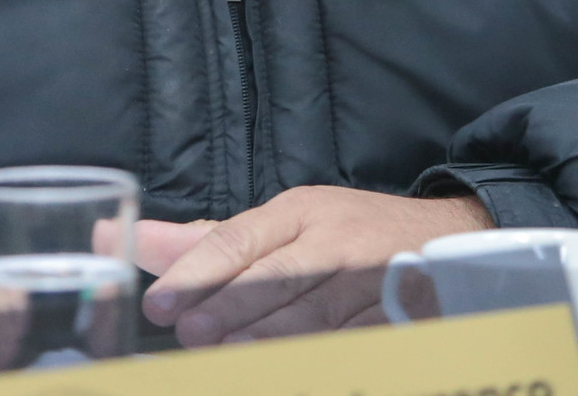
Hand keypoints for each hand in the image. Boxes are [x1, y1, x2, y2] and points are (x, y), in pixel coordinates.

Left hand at [138, 187, 491, 345]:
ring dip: (268, 337)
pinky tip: (291, 367)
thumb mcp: (284, 224)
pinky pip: (355, 342)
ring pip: (314, 313)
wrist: (450, 237)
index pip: (238, 239)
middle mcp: (335, 239)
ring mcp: (373, 279)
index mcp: (300, 211)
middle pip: (274, 277)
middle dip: (229, 307)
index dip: (198, 272)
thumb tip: (128, 240)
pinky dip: (321, 356)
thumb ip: (208, 242)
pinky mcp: (403, 316)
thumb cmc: (347, 234)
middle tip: (191, 333)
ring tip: (228, 354)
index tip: (160, 303)